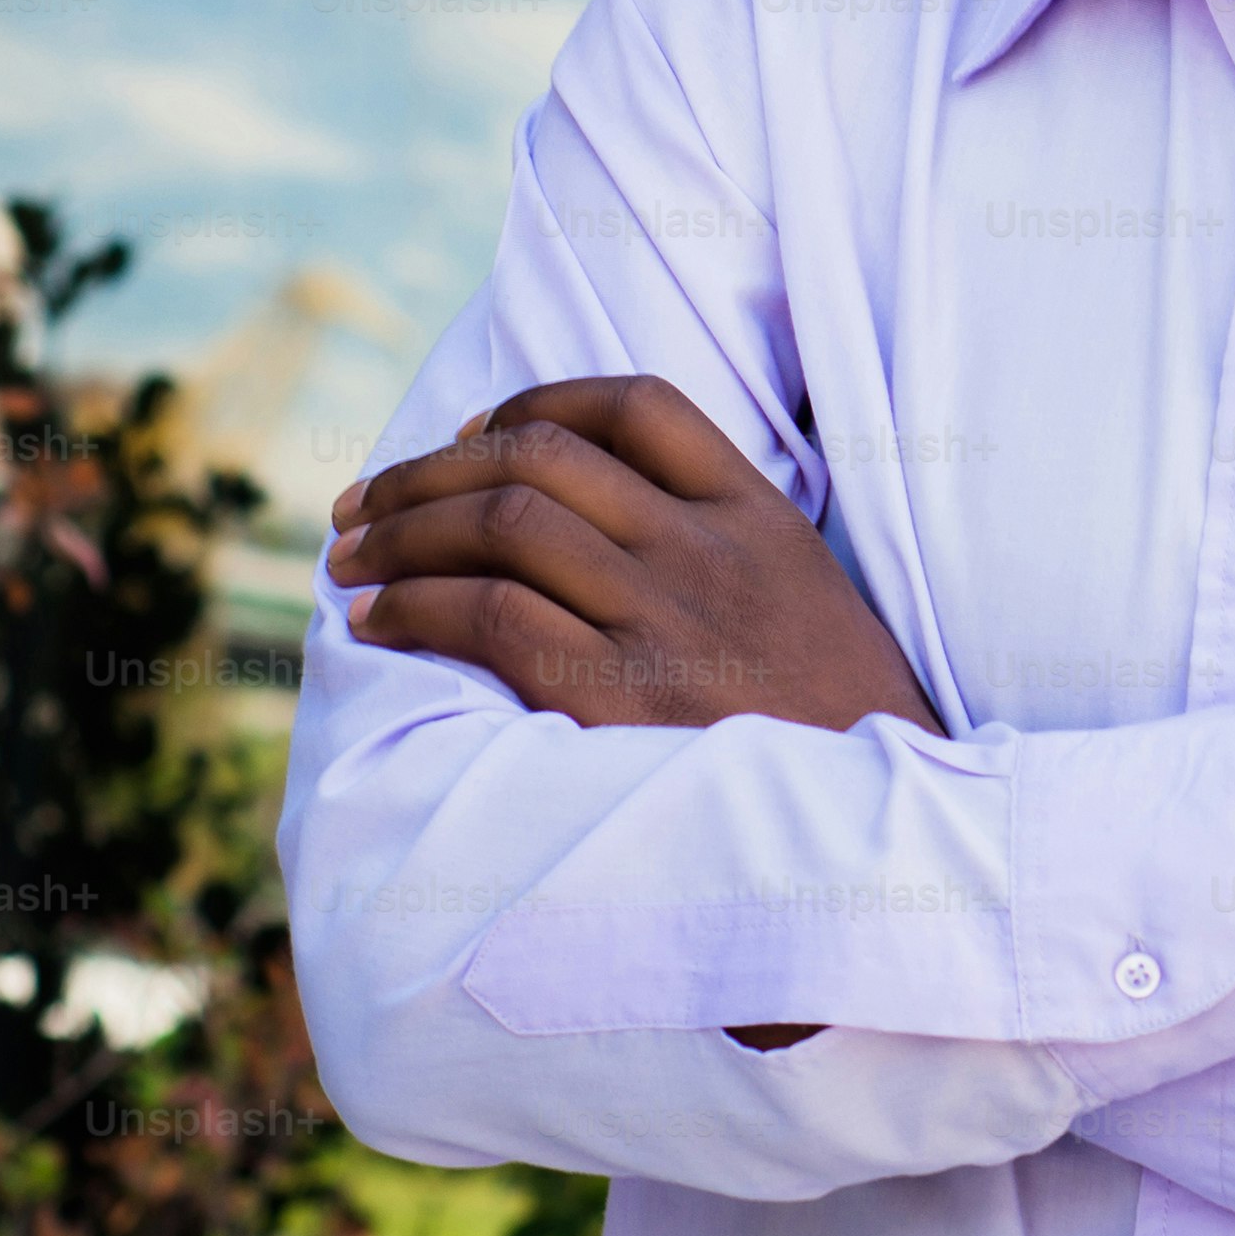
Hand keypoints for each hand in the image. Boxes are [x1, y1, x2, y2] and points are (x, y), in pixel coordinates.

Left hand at [327, 376, 941, 738]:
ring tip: (352, 561)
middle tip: (366, 504)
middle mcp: (706, 551)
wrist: (882, 832)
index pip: (635, 404)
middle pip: (540, 456)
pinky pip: (492, 619)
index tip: (473, 434)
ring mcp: (665, 621)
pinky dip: (418, 609)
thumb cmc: (835, 722)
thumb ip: (722, 539)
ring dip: (403, 535)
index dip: (533, 404)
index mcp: (757, 515)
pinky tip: (382, 624)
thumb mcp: (805, 594)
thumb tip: (593, 511)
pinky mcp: (620, 701)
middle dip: (429, 471)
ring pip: (504, 525)